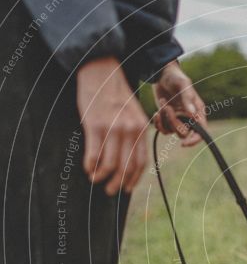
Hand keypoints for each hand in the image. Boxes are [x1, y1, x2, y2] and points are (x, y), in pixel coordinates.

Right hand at [77, 57, 148, 194]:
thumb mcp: (132, 113)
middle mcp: (130, 130)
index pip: (141, 162)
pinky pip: (94, 155)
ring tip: (96, 180)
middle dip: (118, 184)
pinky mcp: (95, 126)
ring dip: (102, 178)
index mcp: (141, 128)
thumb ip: (134, 133)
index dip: (133, 179)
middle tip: (110, 191)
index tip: (127, 189)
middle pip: (127, 167)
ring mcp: (113, 128)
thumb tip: (128, 159)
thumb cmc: (115, 94)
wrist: (101, 72)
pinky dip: (90, 166)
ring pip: (110, 165)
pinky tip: (88, 168)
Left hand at [153, 61, 206, 146]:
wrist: (162, 75)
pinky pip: (163, 129)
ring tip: (163, 104)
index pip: (201, 132)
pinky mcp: (167, 119)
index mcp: (197, 111)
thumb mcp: (183, 84)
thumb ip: (187, 98)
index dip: (194, 140)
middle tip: (167, 108)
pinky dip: (158, 123)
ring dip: (164, 120)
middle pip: (184, 133)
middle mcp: (189, 118)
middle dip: (173, 123)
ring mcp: (178, 119)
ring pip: (172, 131)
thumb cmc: (176, 77)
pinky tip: (156, 113)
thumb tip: (191, 113)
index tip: (184, 144)